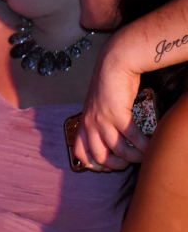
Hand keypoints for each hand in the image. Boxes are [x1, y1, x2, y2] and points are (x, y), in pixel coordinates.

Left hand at [74, 39, 146, 171]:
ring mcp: (102, 121)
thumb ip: (99, 123)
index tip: (108, 167)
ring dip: (133, 157)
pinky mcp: (117, 115)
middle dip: (116, 165)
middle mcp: (89, 125)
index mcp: (83, 124)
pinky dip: (143, 145)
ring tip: (143, 155)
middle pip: (99, 157)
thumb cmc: (108, 86)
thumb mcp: (96, 107)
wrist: (114, 65)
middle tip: (128, 162)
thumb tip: (110, 138)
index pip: (80, 152)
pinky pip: (132, 137)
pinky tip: (150, 146)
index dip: (93, 165)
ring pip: (118, 150)